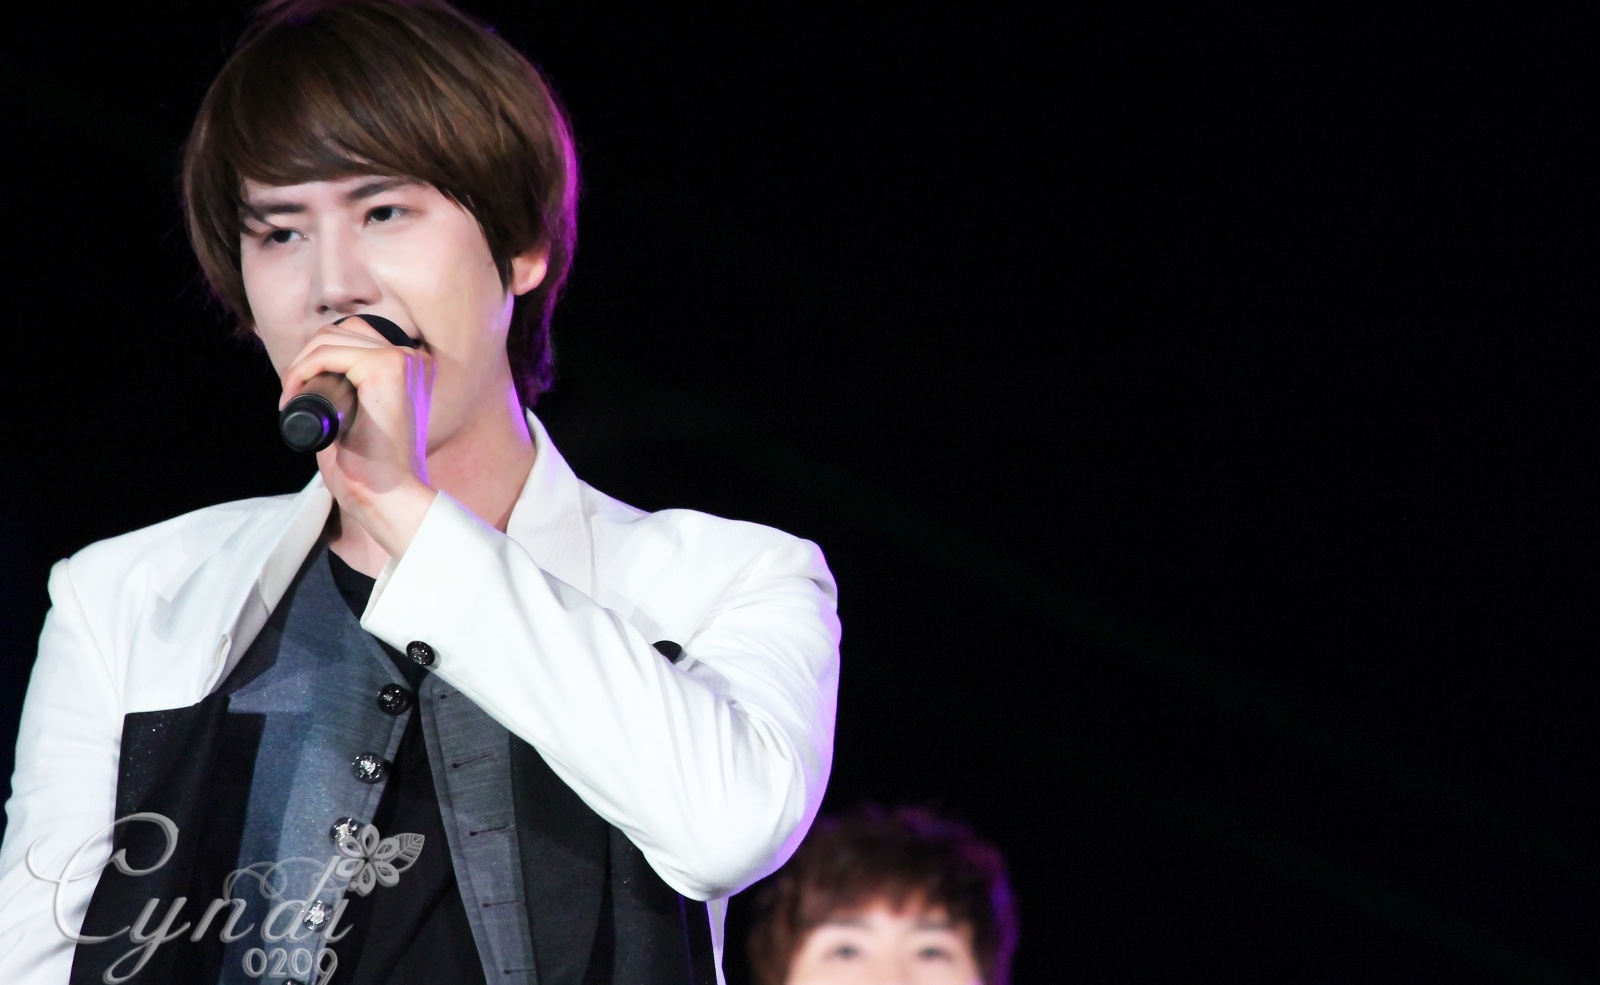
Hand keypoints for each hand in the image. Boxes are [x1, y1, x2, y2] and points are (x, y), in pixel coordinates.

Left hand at [278, 316, 437, 556]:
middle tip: (291, 396)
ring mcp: (402, 359)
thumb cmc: (371, 466)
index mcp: (413, 367)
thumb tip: (315, 379)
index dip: (319, 357)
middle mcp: (413, 357)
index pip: (356, 337)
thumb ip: (351, 395)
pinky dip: (302, 370)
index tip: (299, 392)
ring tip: (290, 398)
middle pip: (342, 331)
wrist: (387, 494)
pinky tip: (293, 394)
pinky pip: (328, 353)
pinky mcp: (385, 367)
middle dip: (306, 358)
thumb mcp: (361, 417)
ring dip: (300, 364)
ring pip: (331, 337)